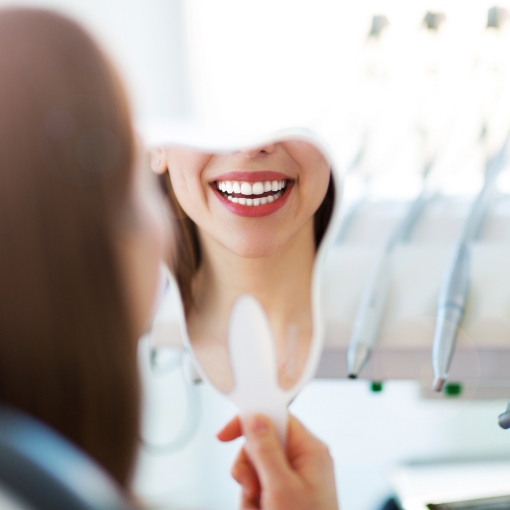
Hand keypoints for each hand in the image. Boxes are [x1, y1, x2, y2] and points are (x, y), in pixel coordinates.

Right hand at [217, 414, 338, 509]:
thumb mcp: (281, 488)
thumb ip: (266, 451)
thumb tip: (255, 420)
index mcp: (310, 450)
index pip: (277, 417)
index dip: (251, 420)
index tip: (227, 434)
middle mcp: (303, 460)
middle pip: (261, 444)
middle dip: (249, 468)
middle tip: (253, 487)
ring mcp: (294, 478)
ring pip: (255, 468)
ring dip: (250, 490)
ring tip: (260, 508)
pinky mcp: (285, 494)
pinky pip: (258, 487)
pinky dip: (253, 502)